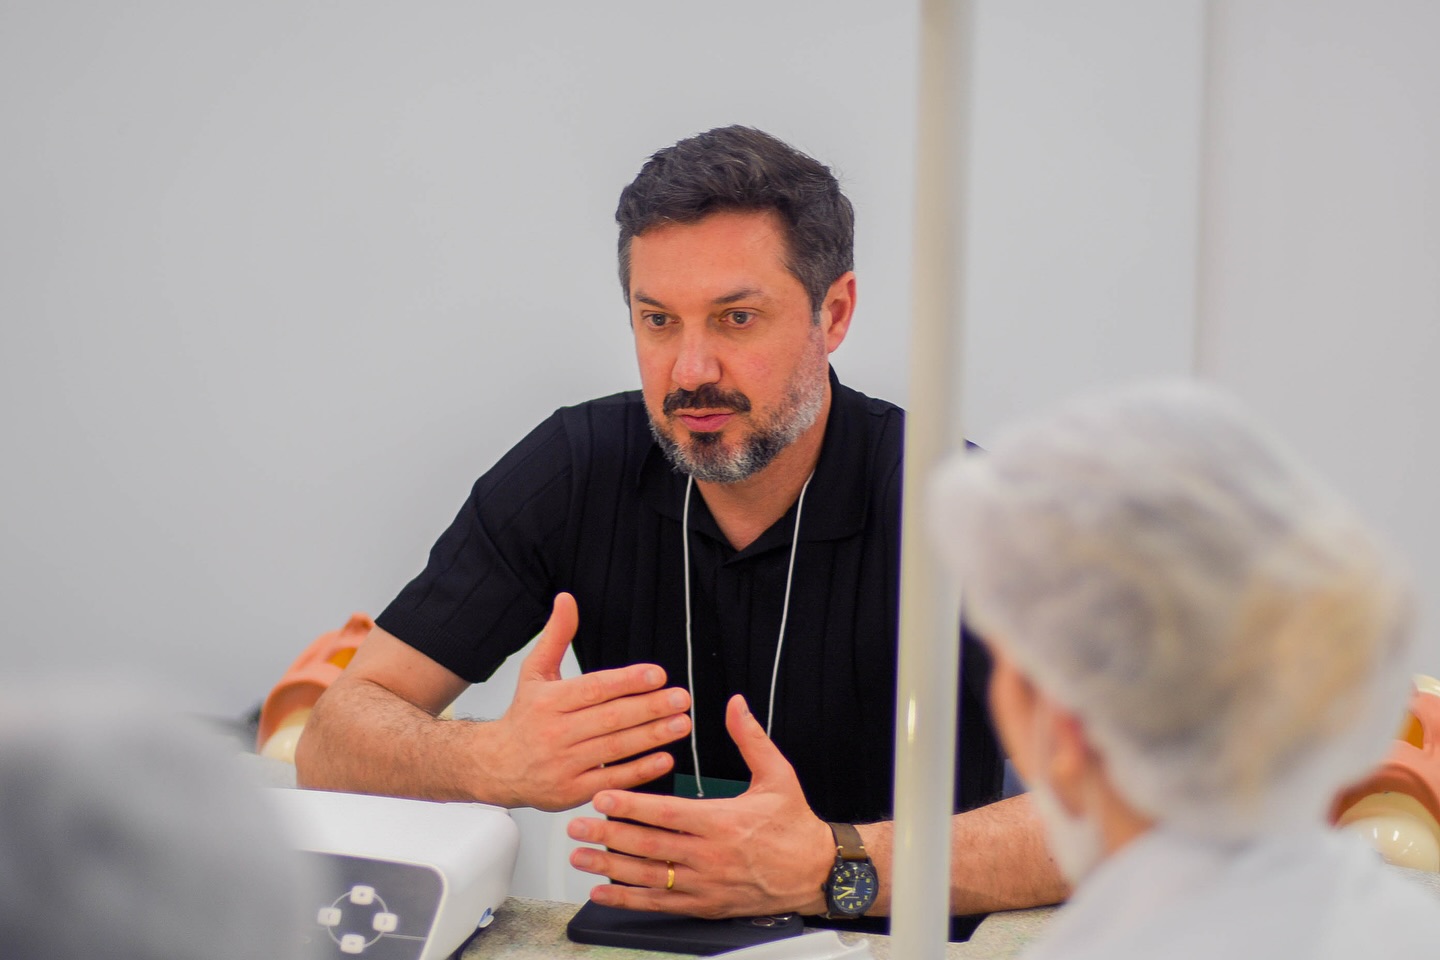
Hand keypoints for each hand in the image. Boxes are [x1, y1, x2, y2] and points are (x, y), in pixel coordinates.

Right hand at [486, 593, 691, 810]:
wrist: (495, 766)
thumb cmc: (524, 716)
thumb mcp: (534, 673)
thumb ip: (556, 636)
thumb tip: (567, 599)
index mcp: (548, 701)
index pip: (594, 688)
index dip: (628, 681)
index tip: (658, 675)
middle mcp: (555, 733)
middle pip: (610, 718)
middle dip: (650, 708)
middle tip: (681, 699)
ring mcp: (563, 764)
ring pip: (614, 748)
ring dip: (651, 736)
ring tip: (681, 724)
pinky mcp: (571, 792)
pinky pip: (610, 780)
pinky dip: (639, 771)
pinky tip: (664, 758)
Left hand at [567, 694, 833, 918]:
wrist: (816, 873)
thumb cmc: (795, 825)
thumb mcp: (778, 775)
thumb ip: (751, 739)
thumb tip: (735, 705)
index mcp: (721, 822)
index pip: (665, 813)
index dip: (629, 805)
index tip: (600, 798)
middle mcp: (708, 856)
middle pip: (647, 846)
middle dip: (606, 836)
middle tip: (575, 828)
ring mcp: (704, 885)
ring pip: (647, 877)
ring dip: (609, 868)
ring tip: (579, 858)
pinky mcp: (704, 905)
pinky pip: (659, 904)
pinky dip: (628, 900)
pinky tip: (603, 892)